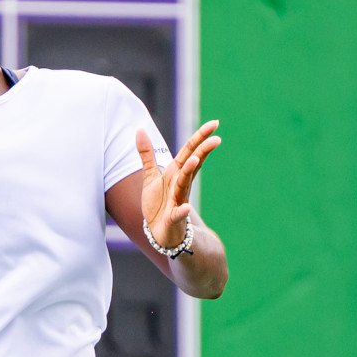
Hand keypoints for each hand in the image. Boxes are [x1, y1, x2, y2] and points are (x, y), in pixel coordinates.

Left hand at [138, 120, 221, 248]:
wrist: (160, 232)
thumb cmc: (158, 203)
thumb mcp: (150, 176)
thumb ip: (147, 154)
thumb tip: (140, 129)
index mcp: (175, 173)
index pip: (190, 151)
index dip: (200, 137)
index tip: (215, 123)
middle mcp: (180, 184)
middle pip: (192, 164)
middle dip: (203, 151)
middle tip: (216, 138)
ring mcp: (178, 201)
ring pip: (184, 184)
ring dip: (189, 172)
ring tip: (195, 159)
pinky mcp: (173, 218)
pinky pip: (177, 214)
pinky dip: (181, 211)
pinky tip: (184, 208)